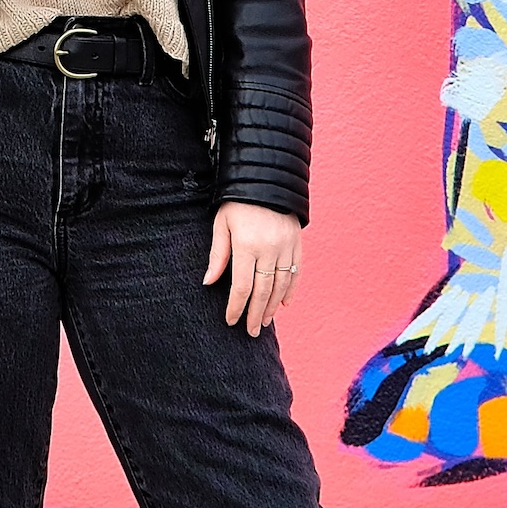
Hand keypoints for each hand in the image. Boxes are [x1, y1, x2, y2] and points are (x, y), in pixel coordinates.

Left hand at [203, 203, 301, 333]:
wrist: (266, 176)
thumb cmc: (237, 200)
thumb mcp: (221, 224)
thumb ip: (218, 255)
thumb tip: (209, 282)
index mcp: (247, 245)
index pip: (242, 287)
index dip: (236, 307)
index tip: (231, 320)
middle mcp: (269, 249)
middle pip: (263, 291)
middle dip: (256, 314)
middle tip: (252, 331)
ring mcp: (286, 246)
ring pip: (281, 285)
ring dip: (273, 306)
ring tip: (266, 320)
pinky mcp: (297, 242)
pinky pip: (296, 272)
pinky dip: (291, 290)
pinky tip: (284, 303)